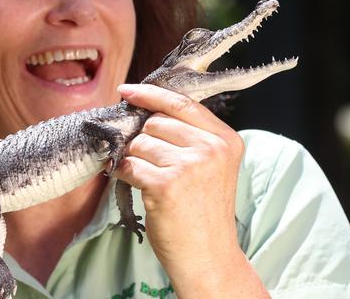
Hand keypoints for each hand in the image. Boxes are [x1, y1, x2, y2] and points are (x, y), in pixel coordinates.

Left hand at [114, 84, 264, 296]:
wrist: (208, 258)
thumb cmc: (203, 212)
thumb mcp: (211, 167)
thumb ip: (188, 136)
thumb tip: (144, 110)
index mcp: (225, 140)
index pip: (181, 103)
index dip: (150, 95)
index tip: (127, 91)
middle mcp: (211, 148)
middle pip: (155, 122)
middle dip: (142, 139)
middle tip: (149, 162)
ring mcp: (190, 165)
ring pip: (139, 143)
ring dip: (134, 159)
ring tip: (148, 179)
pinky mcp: (167, 184)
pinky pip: (129, 165)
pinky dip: (123, 173)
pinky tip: (134, 184)